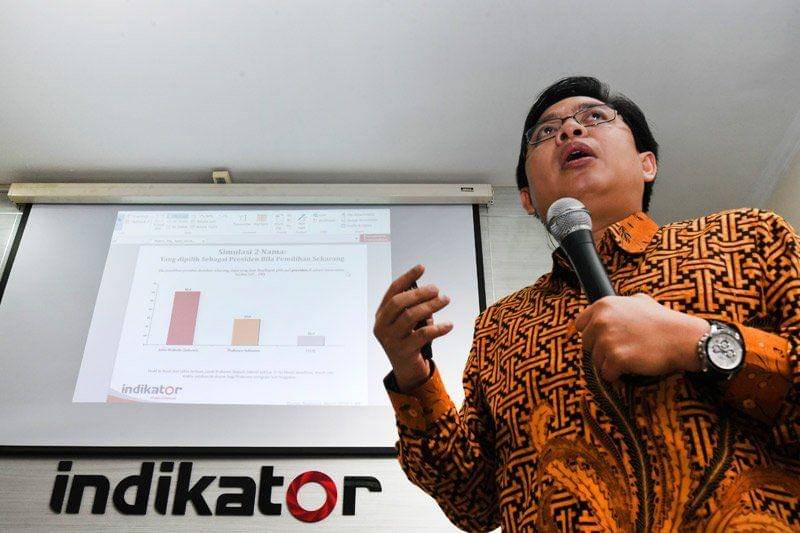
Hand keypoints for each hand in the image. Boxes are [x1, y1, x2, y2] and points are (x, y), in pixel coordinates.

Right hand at [373, 264, 452, 391]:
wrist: (408, 372)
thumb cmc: (410, 342)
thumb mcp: (408, 323)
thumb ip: (413, 307)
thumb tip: (429, 290)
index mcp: (381, 316)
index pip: (392, 291)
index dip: (407, 277)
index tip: (421, 268)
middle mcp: (382, 327)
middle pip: (399, 302)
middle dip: (419, 292)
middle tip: (437, 289)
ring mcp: (391, 340)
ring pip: (410, 316)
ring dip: (430, 306)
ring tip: (445, 300)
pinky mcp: (403, 352)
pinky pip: (423, 335)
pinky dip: (438, 328)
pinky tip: (449, 324)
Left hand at [574, 293, 708, 381]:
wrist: (681, 338)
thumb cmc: (663, 321)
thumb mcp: (640, 300)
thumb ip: (620, 304)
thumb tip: (610, 308)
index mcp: (603, 306)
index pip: (580, 324)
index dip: (592, 334)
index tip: (603, 339)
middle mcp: (601, 321)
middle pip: (587, 344)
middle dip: (601, 349)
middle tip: (621, 350)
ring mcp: (607, 340)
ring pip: (596, 361)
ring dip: (610, 363)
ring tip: (630, 358)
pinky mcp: (616, 358)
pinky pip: (607, 374)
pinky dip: (617, 375)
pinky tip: (630, 368)